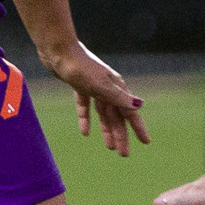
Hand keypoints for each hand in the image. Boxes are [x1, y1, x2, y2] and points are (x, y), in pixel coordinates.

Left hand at [40, 41, 150, 156]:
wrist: (58, 50)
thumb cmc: (79, 67)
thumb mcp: (99, 85)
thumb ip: (117, 97)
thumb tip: (138, 106)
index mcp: (116, 87)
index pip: (130, 112)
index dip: (138, 127)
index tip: (146, 142)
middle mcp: (108, 88)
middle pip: (116, 116)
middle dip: (121, 135)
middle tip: (124, 154)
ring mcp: (94, 87)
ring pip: (103, 113)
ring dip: (106, 129)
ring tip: (109, 147)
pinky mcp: (80, 86)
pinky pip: (86, 106)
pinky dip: (86, 119)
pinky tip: (85, 132)